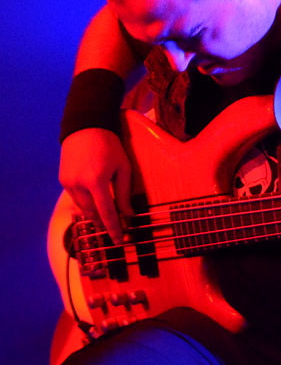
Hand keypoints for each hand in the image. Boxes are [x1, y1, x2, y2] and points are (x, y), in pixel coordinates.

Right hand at [59, 128, 132, 243]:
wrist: (85, 128)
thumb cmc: (110, 146)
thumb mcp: (123, 167)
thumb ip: (125, 193)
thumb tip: (129, 215)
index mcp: (96, 181)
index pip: (106, 213)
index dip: (114, 229)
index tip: (120, 241)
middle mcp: (79, 184)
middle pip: (93, 213)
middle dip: (105, 225)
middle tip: (117, 233)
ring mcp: (68, 183)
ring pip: (83, 208)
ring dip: (96, 216)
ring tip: (108, 223)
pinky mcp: (63, 180)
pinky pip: (76, 199)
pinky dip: (87, 205)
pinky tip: (96, 208)